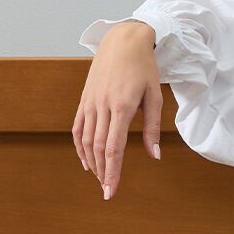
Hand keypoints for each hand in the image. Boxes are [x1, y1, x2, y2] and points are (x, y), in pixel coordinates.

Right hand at [72, 20, 163, 197]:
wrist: (122, 41)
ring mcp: (90, 102)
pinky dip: (79, 147)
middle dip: (103, 173)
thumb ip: (152, 127)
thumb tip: (155, 156)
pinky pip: (78, 127)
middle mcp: (102, 106)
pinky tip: (86, 161)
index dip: (113, 172)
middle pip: (98, 148)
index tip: (112, 191)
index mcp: (122, 106)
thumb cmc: (144, 68)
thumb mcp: (154, 96)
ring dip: (92, 163)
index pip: (114, 148)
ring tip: (100, 178)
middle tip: (108, 192)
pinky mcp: (84, 99)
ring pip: (86, 140)